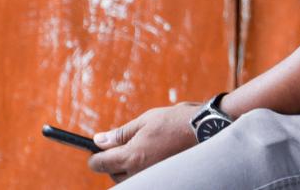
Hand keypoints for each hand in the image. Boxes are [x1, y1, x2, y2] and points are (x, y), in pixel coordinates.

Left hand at [87, 101, 201, 182]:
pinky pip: (144, 177)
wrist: (204, 130)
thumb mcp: (145, 121)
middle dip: (112, 161)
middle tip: (123, 145)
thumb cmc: (175, 122)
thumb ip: (120, 133)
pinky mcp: (162, 178)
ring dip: (127, 166)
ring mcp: (152, 177)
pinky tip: (151, 154)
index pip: (100, 164)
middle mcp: (140, 171)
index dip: (94, 157)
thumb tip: (99, 140)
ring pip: (129, 178)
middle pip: (113, 174)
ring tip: (140, 148)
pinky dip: (141, 168)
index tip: (95, 151)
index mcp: (132, 156)